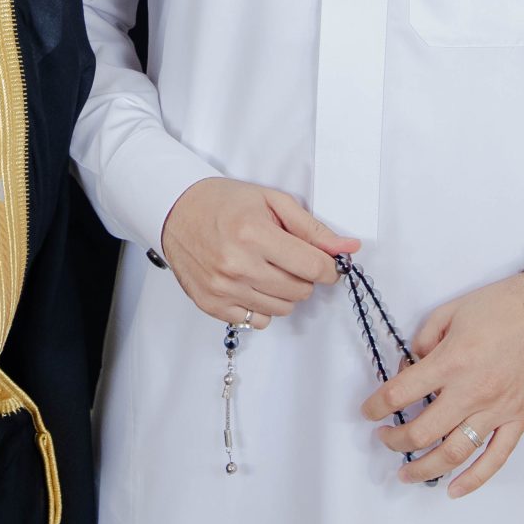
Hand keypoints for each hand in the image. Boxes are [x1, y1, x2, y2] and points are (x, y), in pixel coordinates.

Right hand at [159, 177, 356, 324]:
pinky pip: (258, 321)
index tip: (326, 261)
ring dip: (284, 291)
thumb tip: (349, 248)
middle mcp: (237, 265)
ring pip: (283, 308)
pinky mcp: (212, 305)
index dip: (328, 266)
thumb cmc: (223, 202)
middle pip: (301, 291)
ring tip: (268, 268)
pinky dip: (262, 304)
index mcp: (254, 234)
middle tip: (288, 257)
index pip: (314, 267)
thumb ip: (312, 228)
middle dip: (304, 275)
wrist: (175, 211)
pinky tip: (252, 282)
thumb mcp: (272, 201)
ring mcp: (222, 289)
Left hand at [361, 273, 523, 496]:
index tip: (368, 411)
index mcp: (451, 362)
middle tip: (384, 439)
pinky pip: (495, 459)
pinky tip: (454, 489)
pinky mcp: (519, 420)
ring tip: (407, 473)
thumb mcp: (452, 310)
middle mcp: (471, 392)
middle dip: (395, 441)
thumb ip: (424, 339)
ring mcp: (497, 411)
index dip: (377, 406)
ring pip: (454, 454)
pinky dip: (473, 479)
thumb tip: (410, 365)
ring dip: (424, 468)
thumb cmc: (506, 305)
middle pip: (422, 432)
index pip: (401, 394)